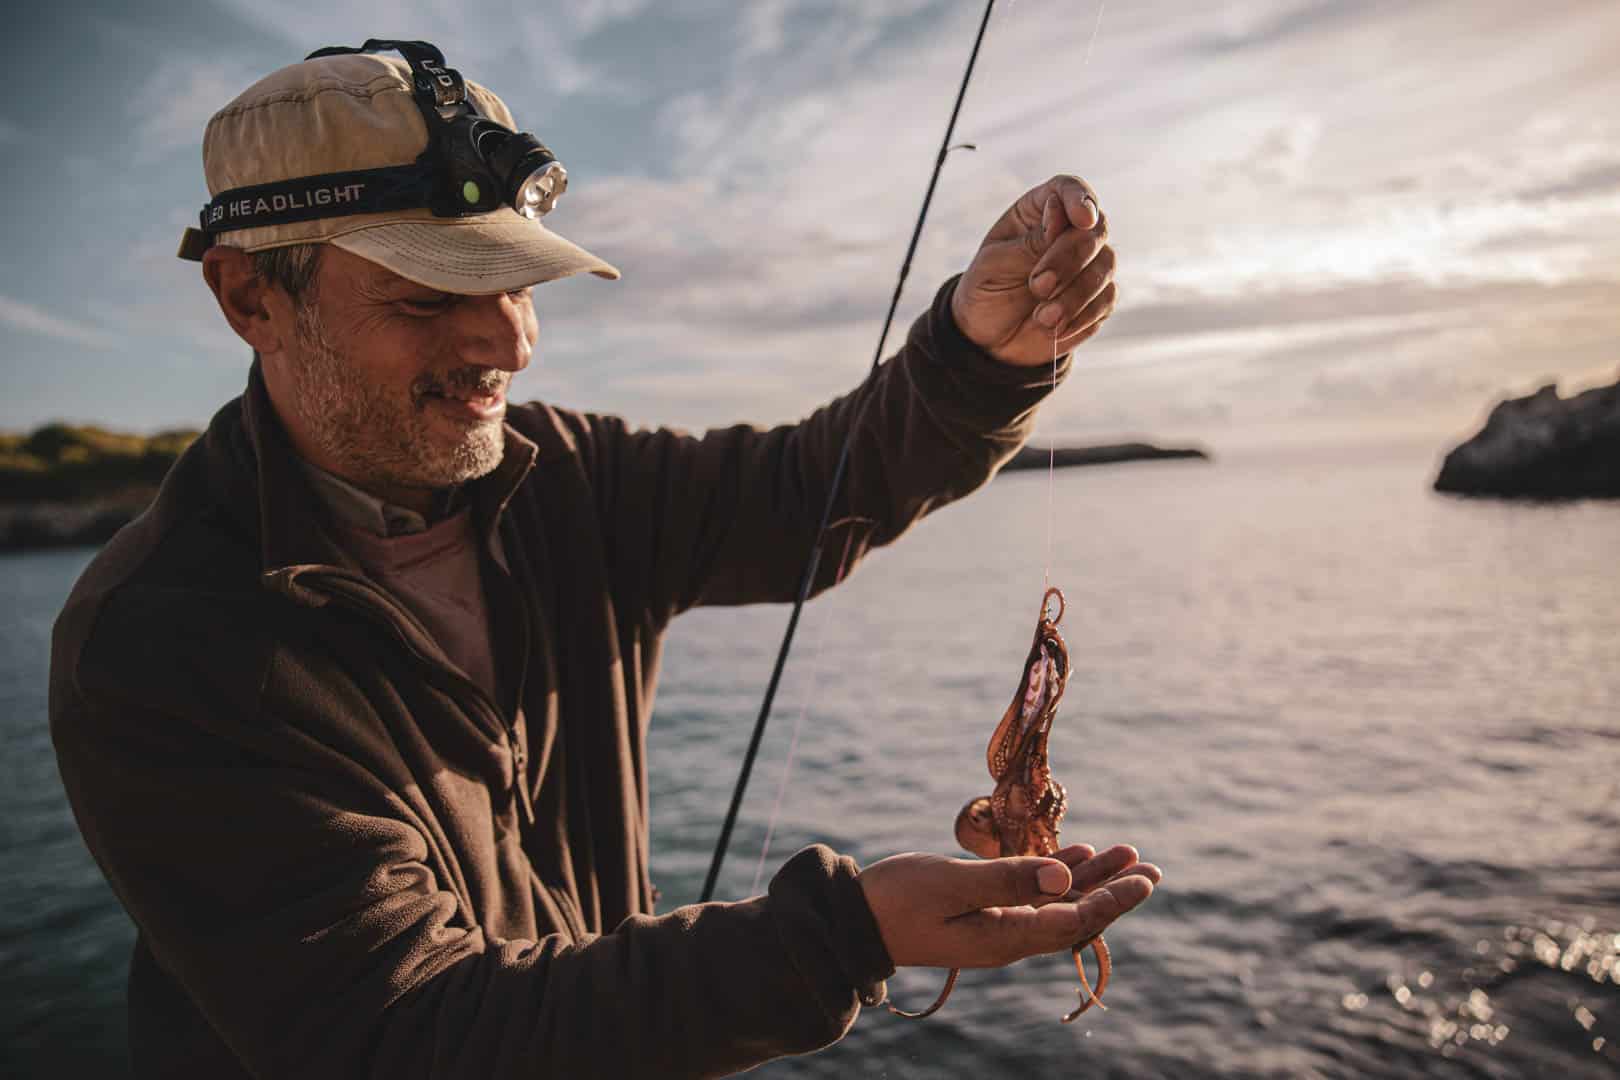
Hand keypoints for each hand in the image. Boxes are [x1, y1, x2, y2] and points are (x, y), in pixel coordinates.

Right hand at [858, 843, 1159, 968]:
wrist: (853, 921)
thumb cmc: (897, 898)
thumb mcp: (951, 883)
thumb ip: (1007, 880)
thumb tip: (1063, 878)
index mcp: (1005, 937)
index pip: (1074, 920)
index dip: (1113, 899)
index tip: (1144, 879)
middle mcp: (1008, 937)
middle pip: (1074, 913)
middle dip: (1114, 889)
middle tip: (1150, 868)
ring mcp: (994, 926)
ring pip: (1055, 902)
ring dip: (1090, 877)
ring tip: (1125, 854)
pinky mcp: (980, 912)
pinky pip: (1030, 896)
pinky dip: (1055, 874)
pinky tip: (1073, 857)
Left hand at [951, 174, 1116, 366]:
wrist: (989, 336)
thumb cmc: (986, 290)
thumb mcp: (993, 264)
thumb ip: (1028, 243)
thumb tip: (1059, 218)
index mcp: (1039, 211)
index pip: (1068, 189)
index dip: (1079, 198)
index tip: (1081, 219)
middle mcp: (1070, 232)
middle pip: (1093, 229)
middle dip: (1069, 259)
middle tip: (1038, 286)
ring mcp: (1089, 265)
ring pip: (1105, 266)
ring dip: (1075, 295)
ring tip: (1042, 318)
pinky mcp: (1098, 298)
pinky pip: (1105, 300)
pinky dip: (1082, 316)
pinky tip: (1055, 329)